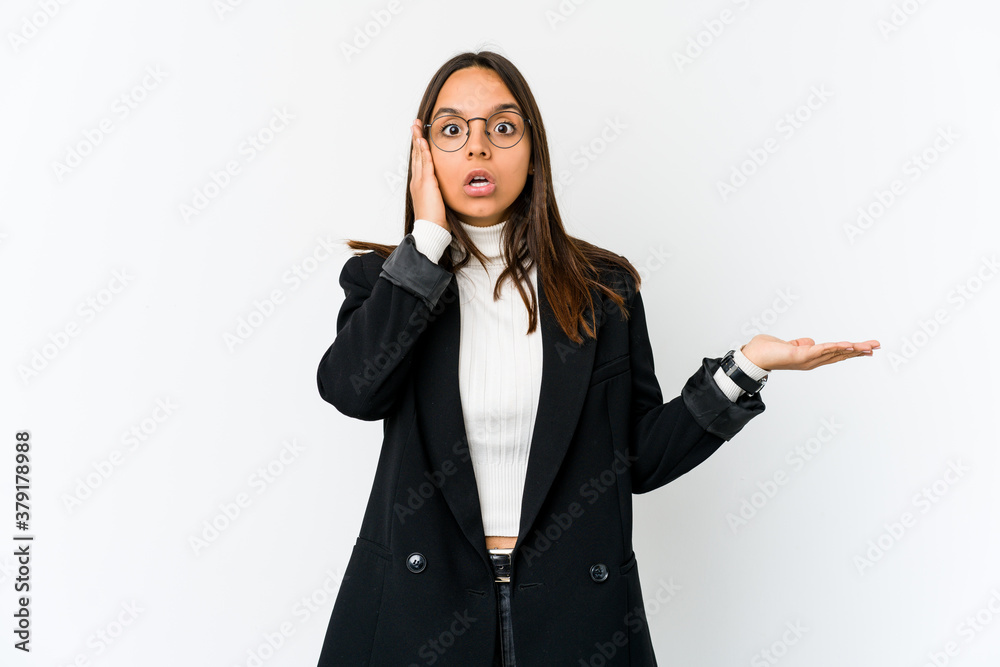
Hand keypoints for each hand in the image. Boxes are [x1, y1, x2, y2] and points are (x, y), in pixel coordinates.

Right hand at [410, 119, 448, 231]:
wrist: (430, 229)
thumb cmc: (435, 221)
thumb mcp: (438, 203)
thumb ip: (440, 194)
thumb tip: (444, 192)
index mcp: (419, 186)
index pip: (419, 162)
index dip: (419, 149)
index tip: (420, 138)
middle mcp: (417, 181)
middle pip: (416, 155)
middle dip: (416, 139)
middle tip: (415, 125)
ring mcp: (420, 181)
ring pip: (418, 155)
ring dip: (418, 139)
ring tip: (416, 126)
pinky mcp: (426, 182)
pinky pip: (424, 162)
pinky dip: (423, 150)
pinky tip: (423, 140)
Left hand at [739, 334, 880, 371]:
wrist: (753, 356)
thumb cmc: (768, 350)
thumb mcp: (789, 345)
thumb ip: (800, 344)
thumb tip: (809, 342)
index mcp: (811, 358)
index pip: (836, 353)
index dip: (852, 351)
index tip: (868, 348)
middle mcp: (812, 361)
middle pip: (841, 354)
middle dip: (859, 350)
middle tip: (877, 346)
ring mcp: (808, 359)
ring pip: (835, 352)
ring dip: (853, 349)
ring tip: (869, 346)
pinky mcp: (801, 355)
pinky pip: (822, 350)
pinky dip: (836, 347)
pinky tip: (848, 345)